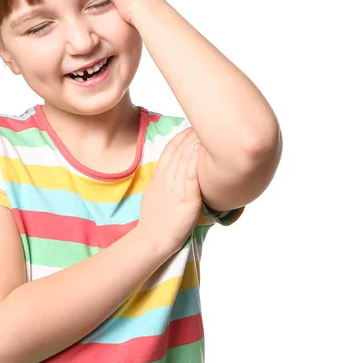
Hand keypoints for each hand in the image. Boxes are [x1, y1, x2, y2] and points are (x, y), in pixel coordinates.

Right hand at [137, 127, 203, 256]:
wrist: (153, 239)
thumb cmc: (154, 220)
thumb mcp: (154, 194)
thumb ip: (163, 181)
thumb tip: (173, 171)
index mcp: (158, 177)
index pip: (169, 150)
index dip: (181, 136)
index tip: (191, 128)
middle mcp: (166, 179)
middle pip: (179, 150)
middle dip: (191, 135)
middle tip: (204, 123)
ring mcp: (176, 189)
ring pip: (185, 160)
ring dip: (196, 144)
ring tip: (208, 132)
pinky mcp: (187, 200)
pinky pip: (191, 177)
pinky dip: (196, 162)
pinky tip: (203, 152)